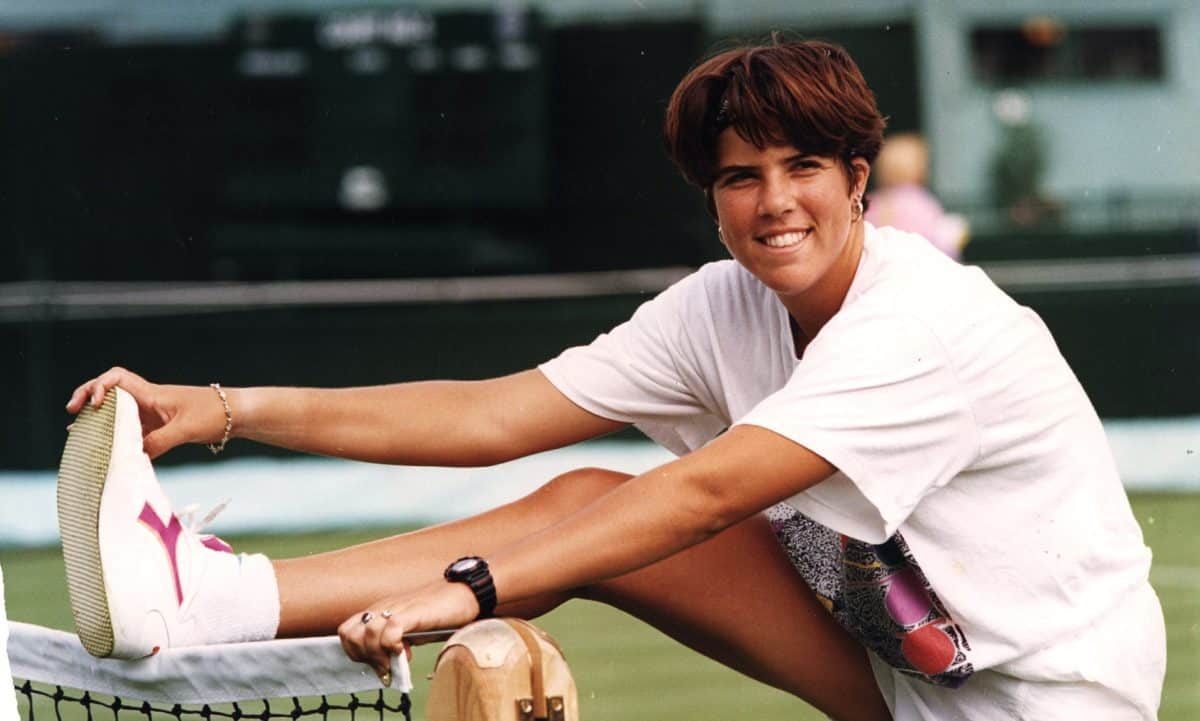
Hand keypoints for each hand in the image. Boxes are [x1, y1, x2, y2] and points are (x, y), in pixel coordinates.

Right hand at [65, 367, 228, 458]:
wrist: (236, 414)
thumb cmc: (214, 413)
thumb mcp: (186, 429)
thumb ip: (159, 442)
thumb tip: (136, 455)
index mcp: (152, 393)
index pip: (117, 378)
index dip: (98, 387)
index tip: (93, 405)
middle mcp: (148, 400)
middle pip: (110, 392)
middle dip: (88, 399)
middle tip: (71, 414)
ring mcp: (153, 413)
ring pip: (118, 412)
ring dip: (99, 419)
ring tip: (78, 433)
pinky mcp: (160, 426)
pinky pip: (131, 429)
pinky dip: (116, 436)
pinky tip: (106, 448)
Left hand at [338, 581, 479, 682]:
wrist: (465, 592)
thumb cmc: (441, 612)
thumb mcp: (411, 631)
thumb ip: (397, 644)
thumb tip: (388, 666)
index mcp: (381, 612)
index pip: (348, 632)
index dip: (355, 652)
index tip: (375, 664)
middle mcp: (384, 608)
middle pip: (350, 634)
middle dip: (363, 656)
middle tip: (384, 665)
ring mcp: (397, 609)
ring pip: (367, 633)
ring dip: (379, 654)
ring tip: (397, 661)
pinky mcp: (413, 612)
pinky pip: (391, 628)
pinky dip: (393, 645)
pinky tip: (406, 650)